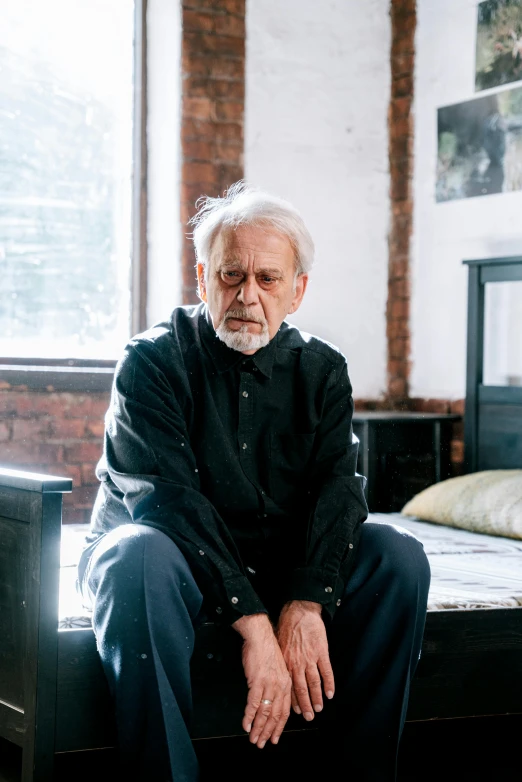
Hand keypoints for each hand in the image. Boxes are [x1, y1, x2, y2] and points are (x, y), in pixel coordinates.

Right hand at [232, 613, 291, 747]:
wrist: (260, 635)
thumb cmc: (266, 649)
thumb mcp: (277, 668)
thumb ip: (276, 684)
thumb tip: (270, 699)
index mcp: (286, 684)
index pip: (284, 711)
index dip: (279, 726)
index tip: (274, 738)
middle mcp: (280, 686)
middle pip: (275, 715)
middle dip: (268, 732)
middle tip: (262, 744)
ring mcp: (269, 684)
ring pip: (264, 712)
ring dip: (258, 728)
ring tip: (253, 739)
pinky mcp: (257, 681)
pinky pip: (253, 703)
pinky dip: (249, 716)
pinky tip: (246, 725)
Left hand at [275, 600, 334, 720]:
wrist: (299, 611)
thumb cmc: (287, 625)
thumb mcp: (278, 644)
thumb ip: (280, 659)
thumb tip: (278, 672)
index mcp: (285, 662)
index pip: (288, 686)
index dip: (292, 701)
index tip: (294, 712)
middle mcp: (297, 663)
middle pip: (301, 689)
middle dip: (305, 705)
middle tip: (308, 717)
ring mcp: (310, 658)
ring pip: (314, 683)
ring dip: (317, 697)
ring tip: (319, 708)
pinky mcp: (321, 652)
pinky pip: (326, 671)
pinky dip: (329, 684)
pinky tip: (330, 693)